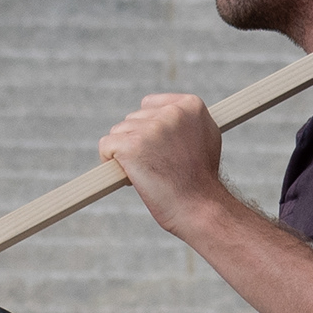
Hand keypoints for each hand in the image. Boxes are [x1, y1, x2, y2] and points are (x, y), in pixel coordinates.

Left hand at [101, 93, 230, 237]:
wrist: (199, 208)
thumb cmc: (200, 180)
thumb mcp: (205, 138)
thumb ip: (186, 120)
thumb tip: (165, 112)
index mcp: (191, 106)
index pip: (150, 104)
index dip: (150, 128)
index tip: (162, 149)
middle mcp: (172, 112)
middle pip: (133, 118)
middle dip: (138, 141)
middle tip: (158, 166)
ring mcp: (151, 128)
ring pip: (118, 132)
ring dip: (125, 153)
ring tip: (148, 173)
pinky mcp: (132, 145)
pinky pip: (106, 146)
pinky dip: (110, 161)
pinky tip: (129, 175)